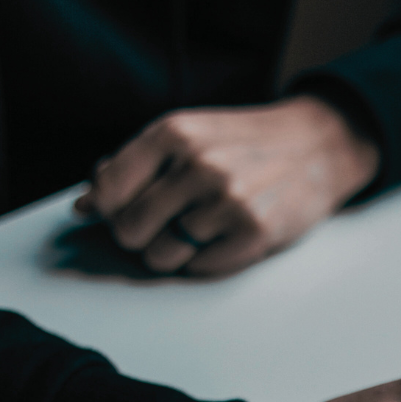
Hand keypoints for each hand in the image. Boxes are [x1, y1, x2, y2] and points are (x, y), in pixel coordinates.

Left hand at [75, 95, 379, 277]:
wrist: (317, 145)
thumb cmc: (245, 143)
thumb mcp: (188, 135)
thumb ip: (134, 166)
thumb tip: (83, 205)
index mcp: (173, 133)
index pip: (107, 191)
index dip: (108, 210)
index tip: (123, 210)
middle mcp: (197, 164)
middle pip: (129, 230)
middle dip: (141, 235)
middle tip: (166, 223)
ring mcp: (226, 201)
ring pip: (161, 256)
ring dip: (173, 252)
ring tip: (199, 230)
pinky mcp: (253, 233)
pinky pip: (199, 268)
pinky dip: (206, 260)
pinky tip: (225, 236)